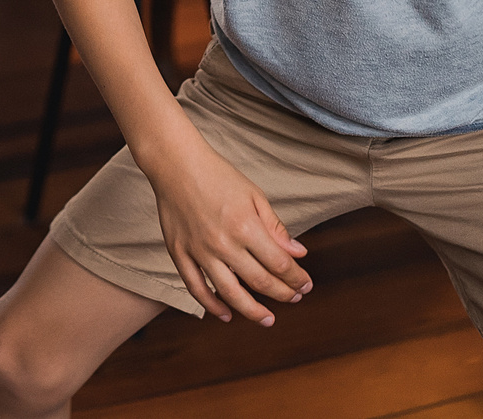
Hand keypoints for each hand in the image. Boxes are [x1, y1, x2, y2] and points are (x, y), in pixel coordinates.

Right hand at [139, 135, 310, 324]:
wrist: (176, 163)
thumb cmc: (218, 175)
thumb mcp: (254, 195)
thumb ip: (275, 227)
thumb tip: (298, 255)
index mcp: (246, 226)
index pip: (279, 264)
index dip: (296, 278)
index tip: (306, 285)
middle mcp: (224, 243)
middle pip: (259, 281)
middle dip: (282, 294)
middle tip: (294, 299)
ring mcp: (199, 251)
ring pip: (229, 293)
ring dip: (252, 311)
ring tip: (267, 319)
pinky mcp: (179, 253)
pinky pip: (196, 287)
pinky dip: (211, 305)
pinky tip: (226, 314)